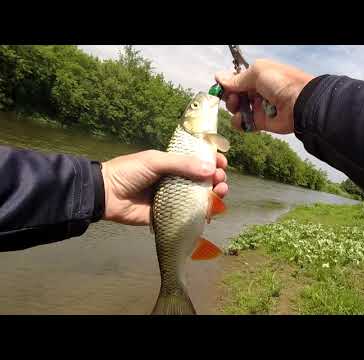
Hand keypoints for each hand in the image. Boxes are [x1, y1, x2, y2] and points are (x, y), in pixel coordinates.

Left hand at [101, 150, 227, 225]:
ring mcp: (174, 198)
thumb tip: (210, 169)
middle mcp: (176, 180)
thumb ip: (182, 164)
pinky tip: (211, 212)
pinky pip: (191, 215)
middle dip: (217, 178)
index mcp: (173, 163)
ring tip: (220, 192)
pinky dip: (204, 214)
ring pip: (201, 197)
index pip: (198, 161)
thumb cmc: (129, 171)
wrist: (107, 194)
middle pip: (204, 180)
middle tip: (220, 180)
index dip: (212, 161)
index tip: (222, 162)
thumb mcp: (156, 161)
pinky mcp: (170, 215)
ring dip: (215, 195)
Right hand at [215, 59, 313, 133]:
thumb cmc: (281, 82)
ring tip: (238, 107)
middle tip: (232, 97)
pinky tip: (241, 119)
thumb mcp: (257, 73)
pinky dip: (239, 123)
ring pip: (237, 109)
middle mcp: (257, 91)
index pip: (236, 80)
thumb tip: (218, 77)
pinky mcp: (260, 122)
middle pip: (234, 95)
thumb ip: (236, 78)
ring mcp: (258, 107)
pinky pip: (244, 124)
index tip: (218, 87)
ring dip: (233, 109)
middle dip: (229, 96)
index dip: (227, 84)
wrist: (299, 103)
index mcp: (257, 76)